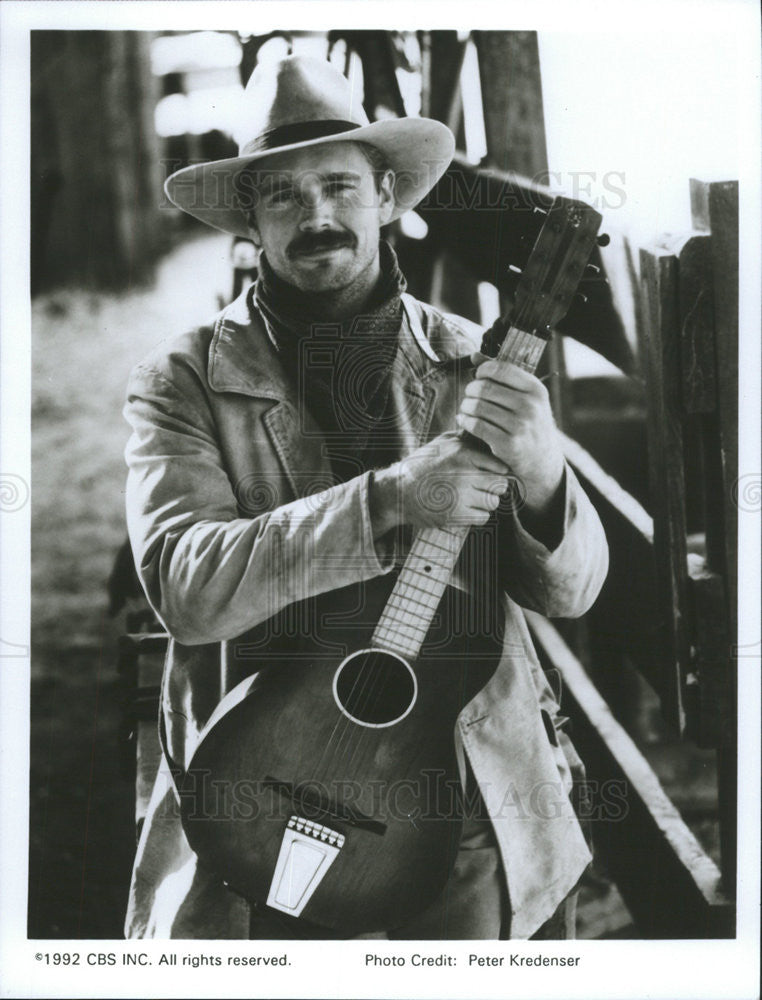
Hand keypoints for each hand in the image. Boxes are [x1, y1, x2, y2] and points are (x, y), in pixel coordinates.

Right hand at [370, 431, 510, 531]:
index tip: (492, 474)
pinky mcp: (456, 516)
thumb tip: (491, 441)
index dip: (498, 471)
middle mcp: (465, 474)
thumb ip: (468, 439)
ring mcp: (461, 496)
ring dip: (486, 502)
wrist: (397, 491)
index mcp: (463, 453)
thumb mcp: (443, 443)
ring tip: (473, 498)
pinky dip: (478, 515)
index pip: (501, 465)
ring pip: (493, 502)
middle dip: (495, 487)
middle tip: (483, 487)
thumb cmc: (422, 465)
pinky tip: (466, 508)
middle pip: (501, 485)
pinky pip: (483, 518)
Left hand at [455, 354, 564, 514]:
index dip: (482, 371)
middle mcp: (530, 406)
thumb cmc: (529, 422)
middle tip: (470, 395)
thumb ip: (501, 375)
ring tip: (466, 408)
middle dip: (471, 390)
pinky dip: (465, 421)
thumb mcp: (525, 396)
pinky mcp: (508, 444)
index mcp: (535, 389)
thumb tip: (475, 356)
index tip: (479, 377)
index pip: (500, 369)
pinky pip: (476, 425)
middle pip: (485, 387)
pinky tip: (464, 420)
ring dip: (466, 406)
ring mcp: (519, 426)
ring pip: (477, 406)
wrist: (542, 459)